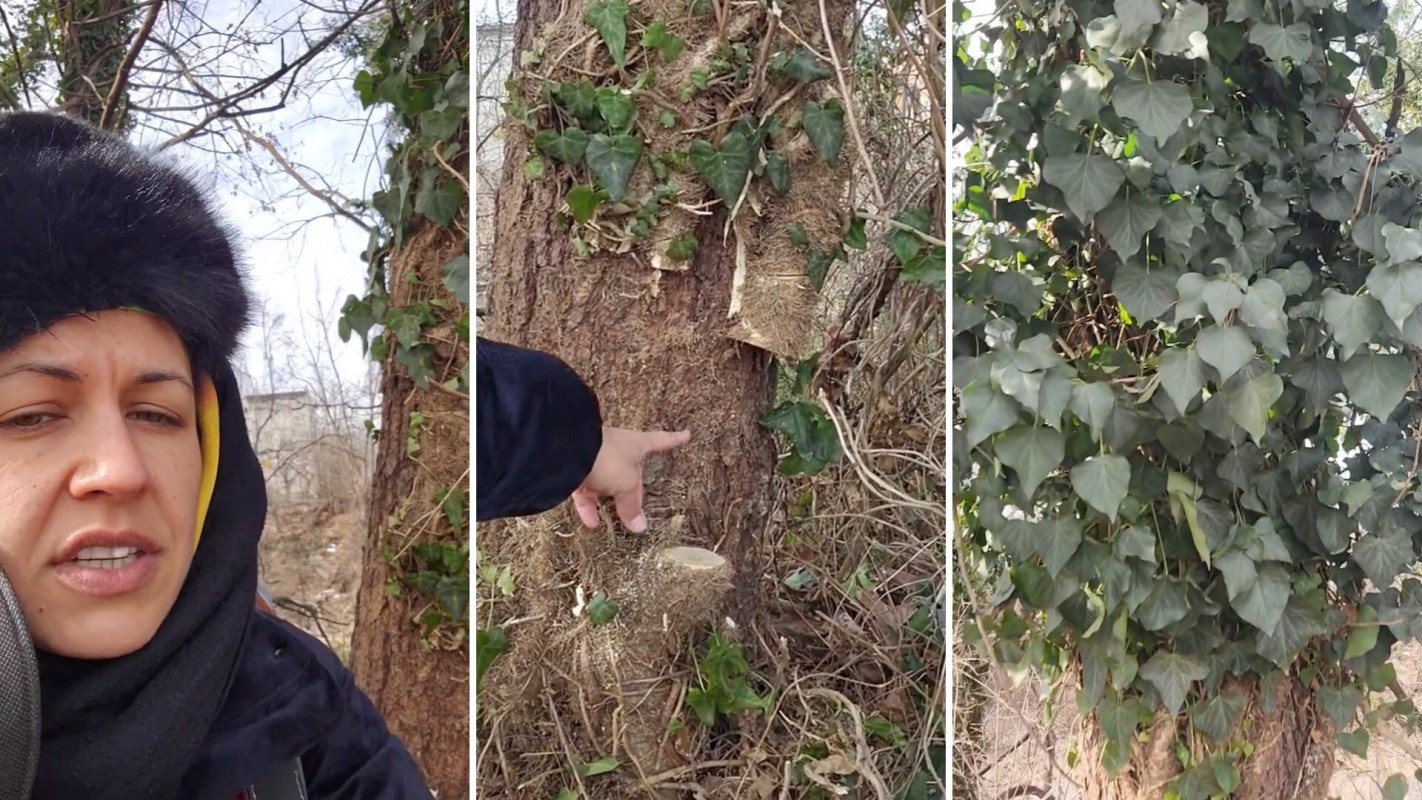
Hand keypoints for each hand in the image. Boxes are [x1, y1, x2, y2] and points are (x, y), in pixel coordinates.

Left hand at [571, 427, 690, 531]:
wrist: (567, 450)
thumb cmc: (607, 457)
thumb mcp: (626, 483)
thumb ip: (631, 505)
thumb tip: (639, 526)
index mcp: (636, 444)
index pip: (660, 441)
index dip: (674, 439)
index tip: (686, 434)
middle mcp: (616, 449)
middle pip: (630, 472)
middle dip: (633, 491)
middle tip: (637, 509)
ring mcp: (595, 458)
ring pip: (606, 483)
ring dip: (610, 502)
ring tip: (617, 521)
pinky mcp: (575, 470)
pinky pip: (585, 492)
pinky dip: (589, 508)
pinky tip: (592, 523)